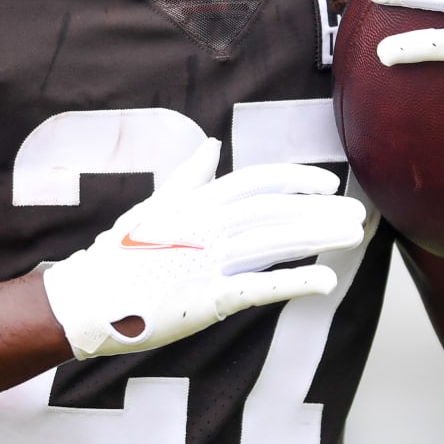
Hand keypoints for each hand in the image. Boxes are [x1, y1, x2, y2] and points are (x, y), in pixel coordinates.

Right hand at [42, 139, 365, 359]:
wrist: (85, 298)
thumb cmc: (119, 253)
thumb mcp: (155, 206)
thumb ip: (189, 177)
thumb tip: (211, 144)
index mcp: (195, 202)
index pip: (258, 181)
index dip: (298, 179)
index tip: (330, 185)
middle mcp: (205, 226)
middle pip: (275, 210)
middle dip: (319, 210)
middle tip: (358, 215)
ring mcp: (206, 261)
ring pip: (274, 241)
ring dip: (317, 237)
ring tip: (351, 237)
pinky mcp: (205, 298)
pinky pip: (258, 287)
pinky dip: (294, 281)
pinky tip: (326, 281)